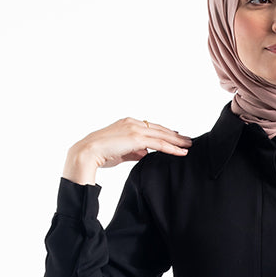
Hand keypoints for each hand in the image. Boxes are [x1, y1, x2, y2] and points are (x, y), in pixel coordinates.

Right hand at [62, 117, 193, 183]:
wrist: (87, 153)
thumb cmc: (100, 154)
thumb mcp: (121, 152)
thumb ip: (134, 152)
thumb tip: (145, 154)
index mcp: (127, 123)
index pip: (150, 127)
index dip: (164, 132)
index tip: (175, 136)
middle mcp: (132, 123)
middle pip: (159, 129)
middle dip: (175, 135)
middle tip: (187, 140)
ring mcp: (135, 129)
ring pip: (162, 135)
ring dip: (177, 141)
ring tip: (188, 146)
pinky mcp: (136, 138)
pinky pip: (159, 144)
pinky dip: (172, 148)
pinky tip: (181, 152)